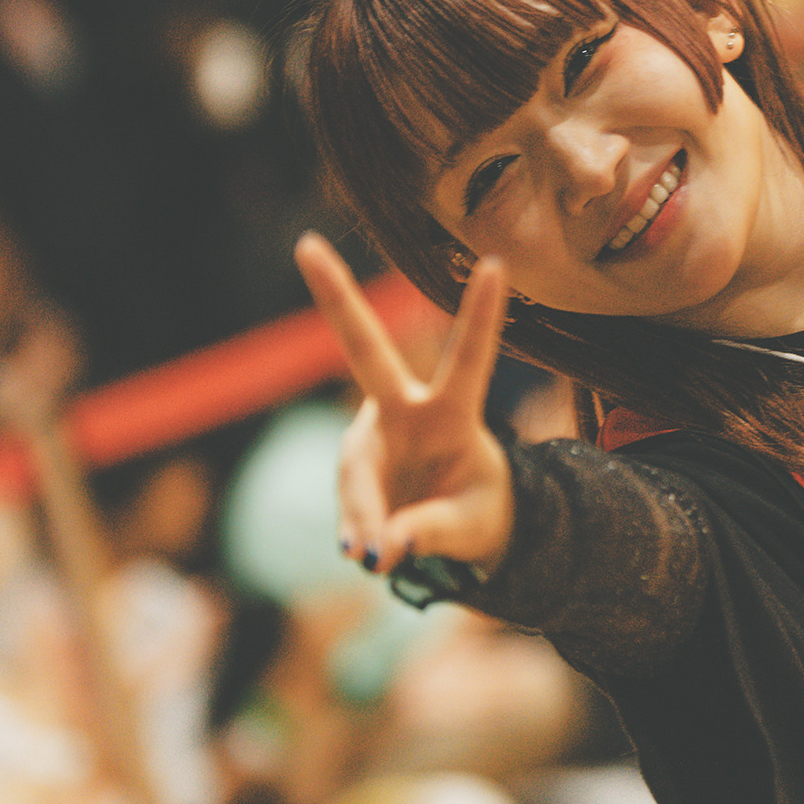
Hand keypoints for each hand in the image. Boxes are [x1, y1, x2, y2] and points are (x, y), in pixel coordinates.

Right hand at [294, 234, 514, 575]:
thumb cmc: (478, 513)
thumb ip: (431, 533)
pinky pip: (349, 507)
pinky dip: (359, 534)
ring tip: (378, 558)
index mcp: (454, 413)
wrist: (455, 530)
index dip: (481, 315)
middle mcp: (405, 411)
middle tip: (305, 245)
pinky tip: (369, 555)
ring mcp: (370, 437)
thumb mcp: (472, 528)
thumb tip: (380, 549)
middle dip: (336, 299)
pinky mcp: (351, 468)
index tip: (498, 263)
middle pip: (366, 351)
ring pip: (355, 474)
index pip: (471, 358)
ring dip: (365, 517)